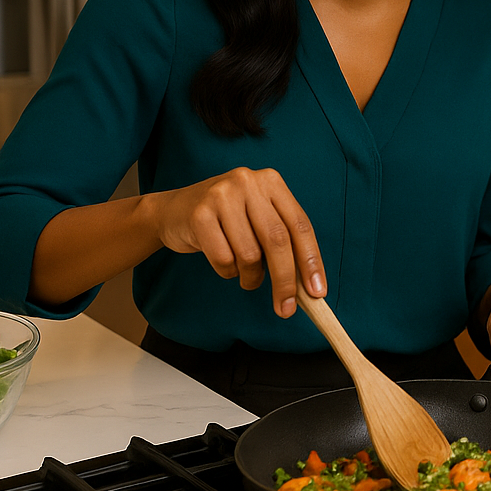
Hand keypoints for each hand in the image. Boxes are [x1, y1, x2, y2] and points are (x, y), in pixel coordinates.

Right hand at [143, 167, 324, 318]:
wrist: (172, 211)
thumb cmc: (226, 221)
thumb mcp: (258, 218)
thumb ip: (283, 242)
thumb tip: (308, 286)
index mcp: (271, 182)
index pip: (300, 225)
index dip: (311, 261)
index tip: (318, 292)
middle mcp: (248, 182)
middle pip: (278, 240)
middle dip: (285, 280)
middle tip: (286, 309)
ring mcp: (222, 195)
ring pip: (250, 254)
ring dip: (251, 277)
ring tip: (245, 275)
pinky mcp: (199, 214)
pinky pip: (223, 259)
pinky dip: (227, 271)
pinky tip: (224, 263)